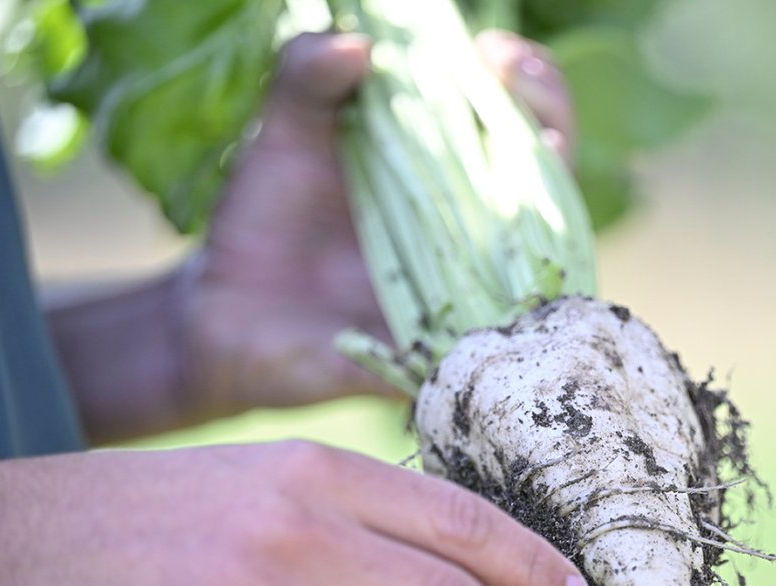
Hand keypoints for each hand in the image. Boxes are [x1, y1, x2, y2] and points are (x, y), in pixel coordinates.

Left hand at [183, 30, 575, 417]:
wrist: (223, 315)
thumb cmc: (264, 223)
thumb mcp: (280, 138)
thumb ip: (305, 80)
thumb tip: (354, 43)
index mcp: (445, 174)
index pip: (517, 122)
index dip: (527, 83)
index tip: (494, 53)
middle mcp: (474, 231)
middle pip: (552, 177)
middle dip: (550, 115)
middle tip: (511, 77)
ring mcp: (470, 292)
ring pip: (548, 254)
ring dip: (549, 201)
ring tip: (536, 149)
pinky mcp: (449, 352)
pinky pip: (503, 337)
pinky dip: (514, 303)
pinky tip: (504, 269)